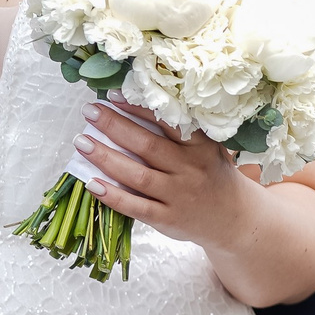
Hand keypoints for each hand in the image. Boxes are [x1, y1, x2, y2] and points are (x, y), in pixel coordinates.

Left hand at [75, 100, 255, 250]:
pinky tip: (92, 183)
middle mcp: (189, 169)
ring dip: (106, 158)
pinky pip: (136, 207)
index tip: (112, 95)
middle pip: (146, 145)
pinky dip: (113, 195)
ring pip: (136, 175)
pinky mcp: (168, 219)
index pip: (165, 121)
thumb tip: (134, 106)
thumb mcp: (207, 147)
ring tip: (81, 143)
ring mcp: (178, 196)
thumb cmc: (212, 173)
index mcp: (199, 146)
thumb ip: (181, 130)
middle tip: (89, 111)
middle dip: (114, 126)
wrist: (234, 218)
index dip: (137, 107)